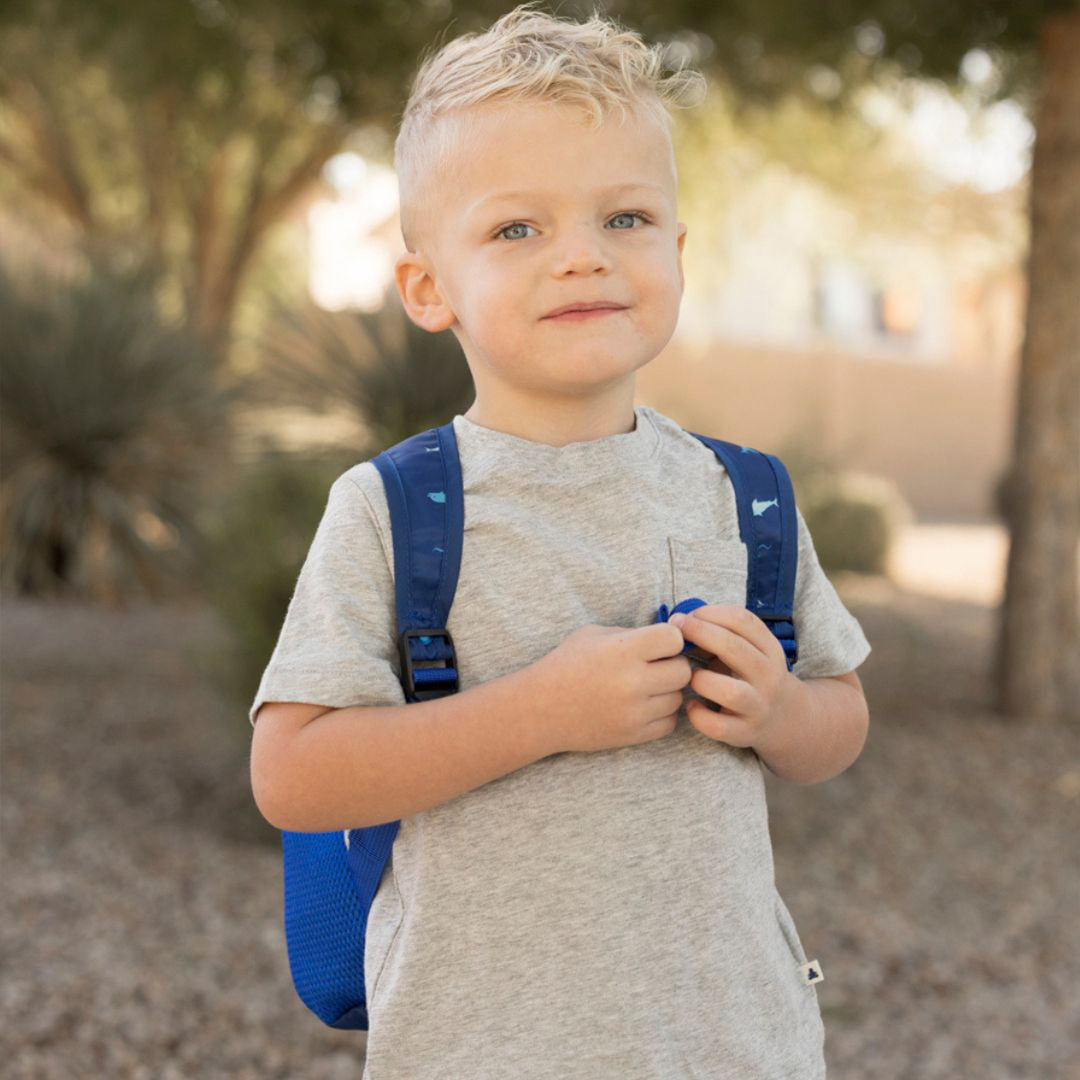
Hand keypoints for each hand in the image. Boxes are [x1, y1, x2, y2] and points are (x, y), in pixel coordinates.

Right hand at [530, 622, 691, 754]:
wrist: (540, 709)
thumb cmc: (566, 665)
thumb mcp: (594, 634)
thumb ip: (633, 634)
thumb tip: (670, 636)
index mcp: (622, 650)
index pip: (674, 639)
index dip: (669, 638)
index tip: (658, 643)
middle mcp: (632, 681)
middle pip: (683, 671)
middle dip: (671, 665)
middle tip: (655, 665)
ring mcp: (634, 712)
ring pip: (677, 698)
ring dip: (666, 691)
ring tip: (645, 686)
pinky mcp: (633, 735)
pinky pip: (669, 723)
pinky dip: (661, 714)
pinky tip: (642, 706)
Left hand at [669, 605, 805, 753]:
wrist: (785, 718)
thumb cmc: (751, 676)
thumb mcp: (746, 652)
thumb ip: (717, 637)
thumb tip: (678, 624)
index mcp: (769, 649)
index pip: (744, 621)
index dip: (712, 613)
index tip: (688, 614)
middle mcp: (768, 676)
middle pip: (735, 649)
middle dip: (701, 633)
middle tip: (675, 629)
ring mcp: (758, 706)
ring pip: (731, 692)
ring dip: (703, 680)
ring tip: (690, 676)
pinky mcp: (745, 732)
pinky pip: (719, 727)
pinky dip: (699, 716)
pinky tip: (692, 706)